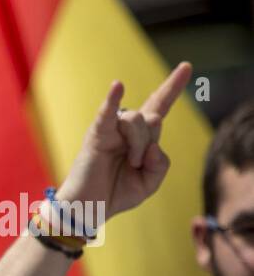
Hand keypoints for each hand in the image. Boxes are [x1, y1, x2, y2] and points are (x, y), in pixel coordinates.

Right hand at [57, 63, 190, 220]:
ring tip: (130, 163)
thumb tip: (152, 145)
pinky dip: (112, 99)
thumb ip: (160, 165)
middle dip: (150, 141)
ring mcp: (111, 131)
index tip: (186, 66)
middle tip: (136, 164)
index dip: (172, 87)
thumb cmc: (115, 194)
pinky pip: (107, 113)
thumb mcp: (149, 184)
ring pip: (136, 119)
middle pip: (152, 117)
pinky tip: (117, 86)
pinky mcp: (97, 135)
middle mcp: (126, 130)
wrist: (88, 209)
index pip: (159, 106)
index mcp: (141, 139)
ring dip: (138, 144)